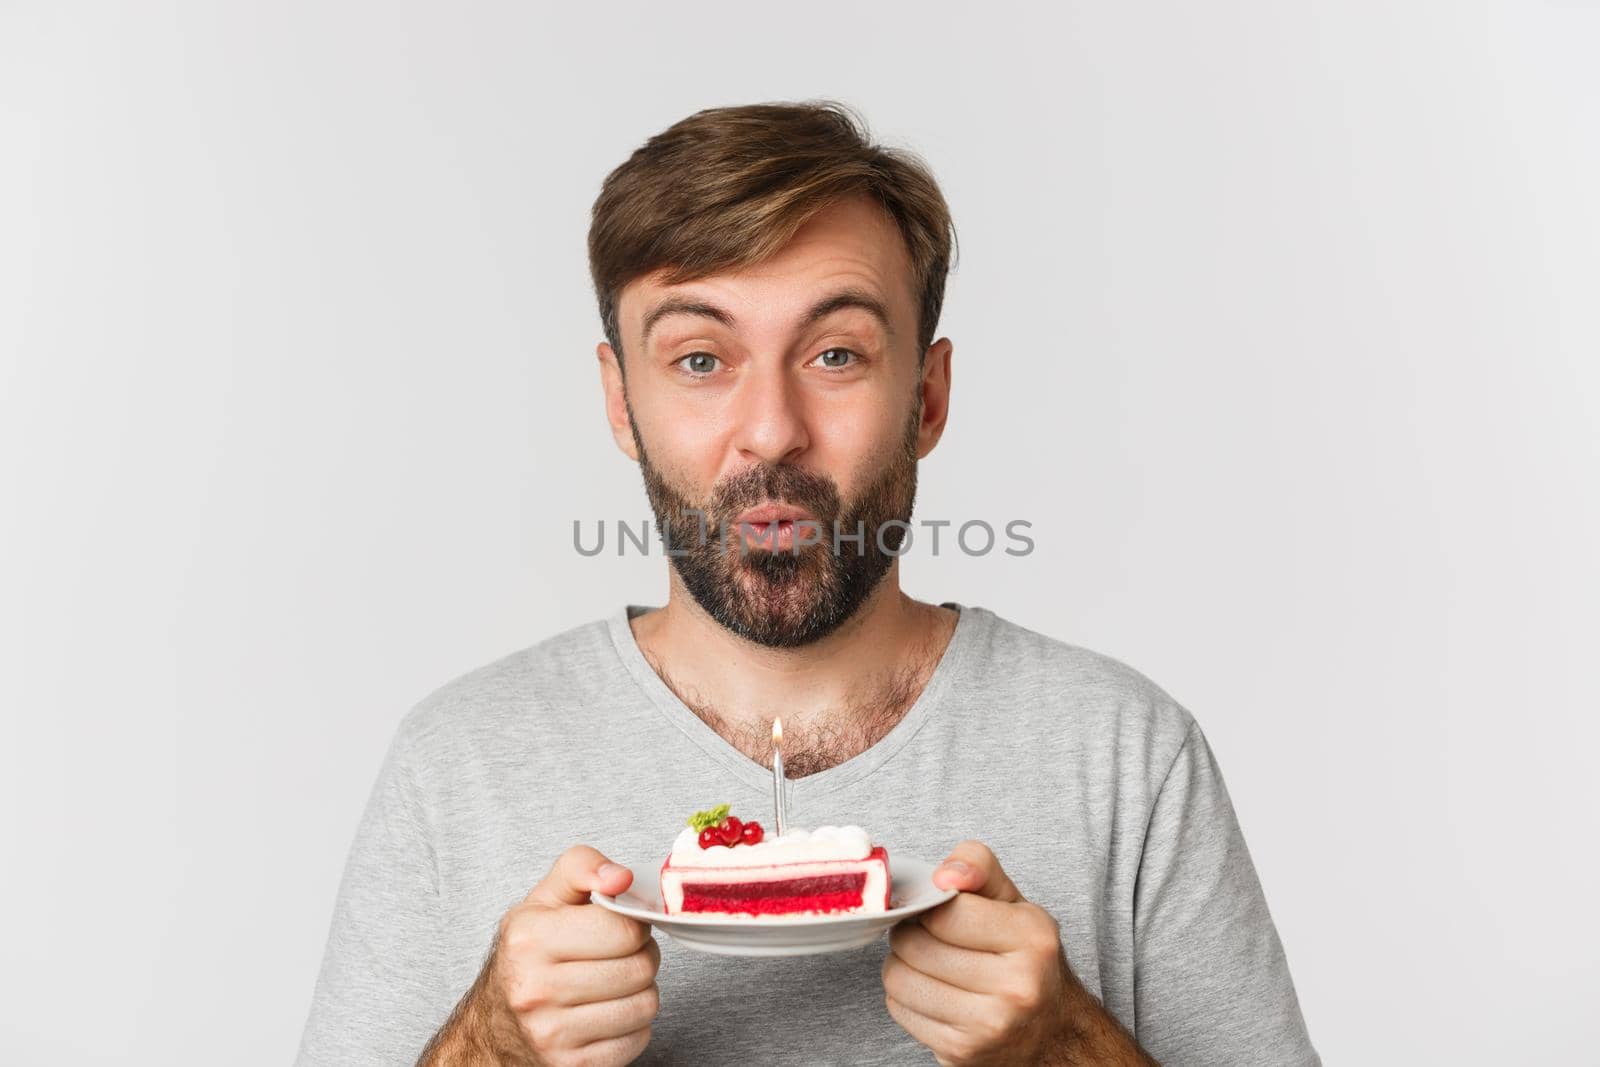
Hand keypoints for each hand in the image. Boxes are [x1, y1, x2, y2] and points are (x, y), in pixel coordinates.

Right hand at [449, 845, 659, 1066]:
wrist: (496, 1022)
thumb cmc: (530, 952)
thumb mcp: (546, 898)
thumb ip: (583, 868)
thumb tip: (622, 878)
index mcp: (529, 940)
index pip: (623, 930)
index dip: (634, 923)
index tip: (621, 925)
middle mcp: (535, 989)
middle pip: (638, 968)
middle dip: (641, 955)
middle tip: (622, 953)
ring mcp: (551, 1034)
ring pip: (644, 1005)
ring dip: (641, 991)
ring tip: (616, 981)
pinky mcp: (570, 1066)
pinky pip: (637, 1040)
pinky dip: (633, 1025)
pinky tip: (609, 1011)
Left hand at [882, 840, 1072, 1066]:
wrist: (1049, 1030)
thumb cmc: (1022, 956)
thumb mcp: (1011, 900)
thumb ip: (977, 865)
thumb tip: (944, 875)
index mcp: (1033, 939)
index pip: (946, 912)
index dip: (931, 906)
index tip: (937, 909)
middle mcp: (1017, 987)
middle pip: (916, 945)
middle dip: (911, 933)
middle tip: (928, 935)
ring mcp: (989, 1026)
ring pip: (899, 977)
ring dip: (903, 964)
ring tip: (929, 963)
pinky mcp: (961, 1052)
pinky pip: (899, 1009)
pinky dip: (907, 997)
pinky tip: (934, 992)